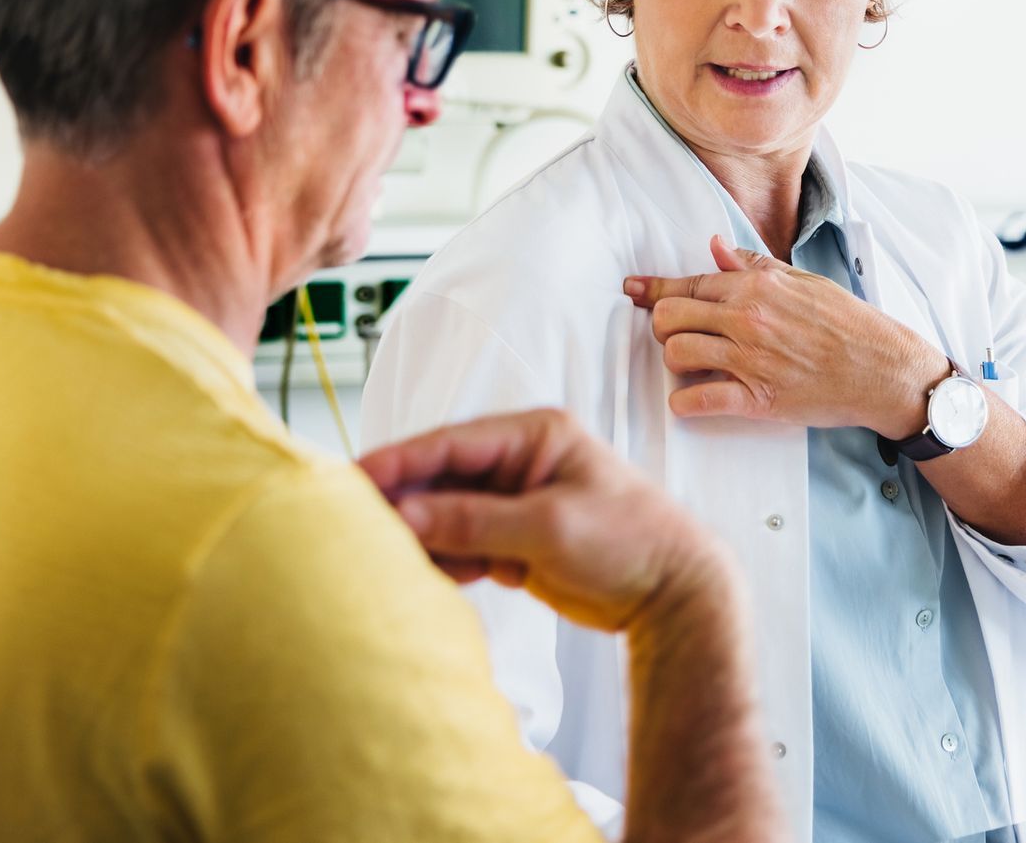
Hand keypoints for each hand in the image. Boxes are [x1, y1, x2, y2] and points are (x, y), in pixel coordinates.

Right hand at [358, 408, 724, 632]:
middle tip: (353, 525)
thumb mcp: (549, 527)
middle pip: (440, 478)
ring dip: (420, 537)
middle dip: (402, 502)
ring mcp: (515, 502)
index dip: (398, 461)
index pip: (450, 443)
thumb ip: (474, 522)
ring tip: (384, 558)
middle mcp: (520, 462)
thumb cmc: (629, 540)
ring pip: (445, 515)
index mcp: (534, 434)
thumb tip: (404, 516)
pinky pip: (461, 545)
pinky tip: (428, 577)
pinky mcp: (514, 540)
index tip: (352, 478)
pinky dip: (444, 560)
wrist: (673, 592)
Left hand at [624, 234, 950, 436]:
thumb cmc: (848, 324)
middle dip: (663, 327)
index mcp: (756, 287)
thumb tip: (715, 247)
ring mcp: (750, 359)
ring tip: (693, 366)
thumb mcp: (803, 282)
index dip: (652, 289)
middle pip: (668, 318)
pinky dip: (684, 403)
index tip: (632, 291)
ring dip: (676, 362)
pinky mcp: (758, 398)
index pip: (688, 284)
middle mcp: (747, 319)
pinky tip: (690, 400)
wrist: (883, 368)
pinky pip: (699, 401)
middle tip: (679, 336)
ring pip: (676, 355)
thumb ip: (754, 266)